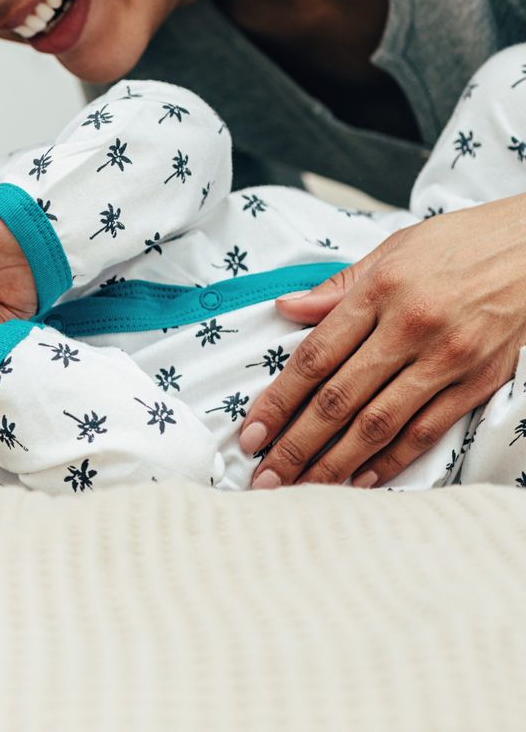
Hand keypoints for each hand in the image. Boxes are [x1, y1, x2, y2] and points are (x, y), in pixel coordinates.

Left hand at [242, 194, 525, 487]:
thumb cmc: (466, 243)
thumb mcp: (394, 248)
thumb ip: (338, 287)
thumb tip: (287, 308)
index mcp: (380, 291)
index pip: (314, 357)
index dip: (277, 401)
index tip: (251, 432)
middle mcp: (411, 327)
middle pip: (339, 399)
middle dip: (295, 444)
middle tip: (265, 476)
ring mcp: (448, 358)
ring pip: (378, 424)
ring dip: (334, 463)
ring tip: (302, 488)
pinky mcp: (480, 381)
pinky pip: (427, 430)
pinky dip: (392, 459)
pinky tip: (361, 480)